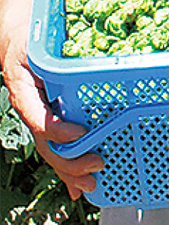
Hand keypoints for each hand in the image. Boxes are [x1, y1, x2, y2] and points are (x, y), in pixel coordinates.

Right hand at [0, 28, 101, 199]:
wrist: (15, 38)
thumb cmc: (29, 40)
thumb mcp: (37, 45)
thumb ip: (52, 57)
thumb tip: (86, 56)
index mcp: (25, 91)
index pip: (37, 117)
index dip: (57, 129)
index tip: (80, 133)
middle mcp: (31, 109)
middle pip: (46, 143)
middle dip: (70, 160)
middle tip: (96, 165)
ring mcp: (38, 116)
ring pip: (51, 150)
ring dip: (70, 170)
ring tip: (90, 184)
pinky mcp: (47, 118)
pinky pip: (56, 146)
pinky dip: (67, 168)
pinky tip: (78, 186)